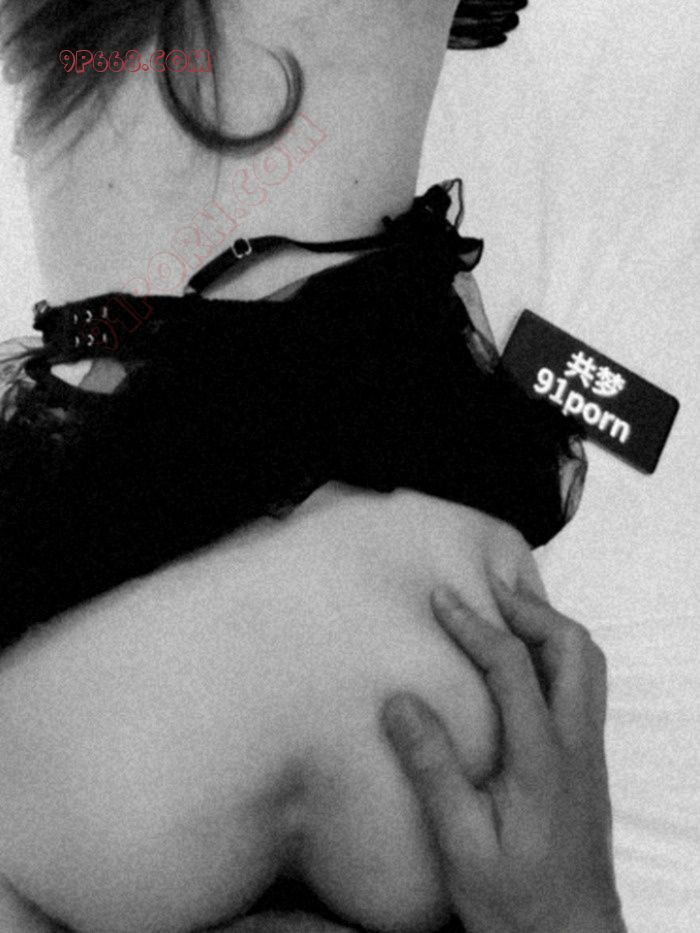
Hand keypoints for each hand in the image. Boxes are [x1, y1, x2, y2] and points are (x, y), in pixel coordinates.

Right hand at [380, 583, 625, 932]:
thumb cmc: (515, 902)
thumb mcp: (461, 844)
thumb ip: (433, 770)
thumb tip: (400, 701)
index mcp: (543, 757)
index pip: (513, 666)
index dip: (475, 625)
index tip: (441, 597)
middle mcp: (576, 743)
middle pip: (571, 647)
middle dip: (528, 607)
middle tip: (486, 585)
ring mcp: (588, 751)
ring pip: (587, 663)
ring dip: (549, 625)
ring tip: (508, 606)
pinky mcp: (587, 762)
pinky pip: (584, 684)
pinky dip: (557, 651)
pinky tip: (525, 659)